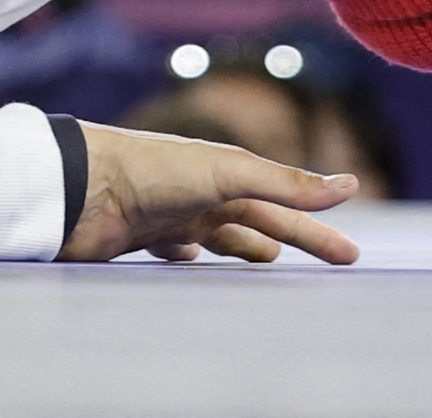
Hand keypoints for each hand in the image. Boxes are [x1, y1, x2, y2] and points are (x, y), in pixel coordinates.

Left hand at [61, 123, 361, 266]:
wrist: (81, 187)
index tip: (349, 250)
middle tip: (331, 261)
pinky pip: (172, 250)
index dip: (316, 226)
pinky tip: (193, 258)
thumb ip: (286, 183)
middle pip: (259, 222)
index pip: (284, 205)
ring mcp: (171, 214)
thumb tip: (350, 185)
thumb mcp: (228, 173)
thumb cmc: (154, 171)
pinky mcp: (139, 237)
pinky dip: (188, 255)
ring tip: (266, 260)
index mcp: (225, 174)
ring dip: (244, 245)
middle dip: (295, 240)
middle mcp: (201, 192)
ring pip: (219, 235)